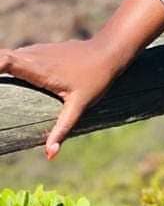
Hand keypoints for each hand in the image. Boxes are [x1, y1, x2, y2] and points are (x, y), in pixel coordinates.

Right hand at [0, 39, 119, 158]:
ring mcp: (36, 51)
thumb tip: (49, 155)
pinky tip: (1, 78)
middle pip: (0, 58)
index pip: (5, 61)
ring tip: (0, 92)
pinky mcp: (39, 51)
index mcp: (38, 68)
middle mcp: (33, 55)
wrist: (110, 51)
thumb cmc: (96, 79)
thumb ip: (62, 129)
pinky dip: (3, 66)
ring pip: (6, 57)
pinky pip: (15, 57)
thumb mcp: (80, 106)